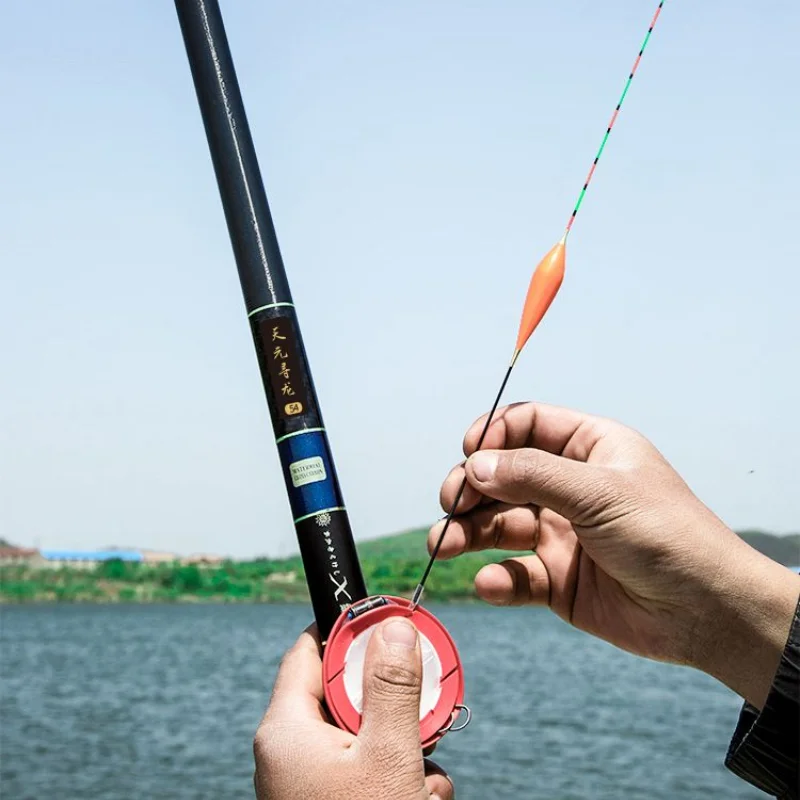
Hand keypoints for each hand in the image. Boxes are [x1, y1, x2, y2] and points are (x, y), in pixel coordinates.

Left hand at [254, 618, 453, 799]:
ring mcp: (311, 783)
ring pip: (365, 736)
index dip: (347, 631)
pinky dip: (398, 778)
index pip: (308, 652)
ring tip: (423, 781)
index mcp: (285, 729)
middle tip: (426, 708)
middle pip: (344, 695)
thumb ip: (392, 686)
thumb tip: (393, 625)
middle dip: (392, 702)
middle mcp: (291, 752)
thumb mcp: (388, 755)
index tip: (388, 621)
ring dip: (404, 747)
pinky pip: (367, 770)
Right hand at [429, 402, 799, 707]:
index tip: (469, 453)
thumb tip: (474, 463)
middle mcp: (570, 488)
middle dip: (470, 487)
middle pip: (502, 476)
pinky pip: (515, 574)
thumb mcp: (600, 492)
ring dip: (467, 532)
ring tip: (444, 544)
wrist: (705, 612)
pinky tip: (490, 583)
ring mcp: (561, 534)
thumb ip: (533, 475)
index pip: (527, 425)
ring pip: (498, 525)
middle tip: (452, 504)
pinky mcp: (557, 579)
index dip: (493, 434)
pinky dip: (497, 578)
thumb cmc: (667, 535)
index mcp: (589, 450)